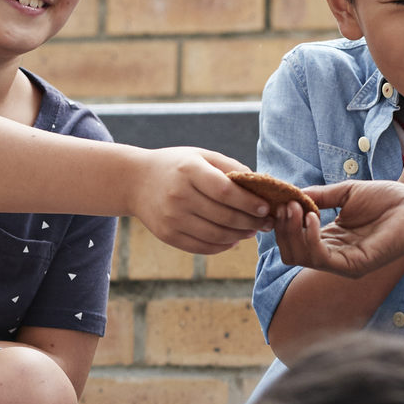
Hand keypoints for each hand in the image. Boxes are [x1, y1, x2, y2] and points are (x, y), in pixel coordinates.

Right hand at [135, 148, 272, 254]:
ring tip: (253, 230)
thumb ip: (230, 167)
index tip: (266, 207)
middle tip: (267, 222)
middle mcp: (178, 196)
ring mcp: (171, 218)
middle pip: (223, 216)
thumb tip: (261, 184)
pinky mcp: (167, 235)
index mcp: (189, 171)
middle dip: (251, 222)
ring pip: (216, 235)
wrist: (136, 181)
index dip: (248, 202)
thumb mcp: (201, 156)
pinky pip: (202, 247)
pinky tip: (234, 239)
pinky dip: (223, 246)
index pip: (225, 191)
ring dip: (240, 236)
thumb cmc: (176, 166)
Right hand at [272, 181, 403, 277]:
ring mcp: (343, 263)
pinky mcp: (355, 266)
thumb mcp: (347, 193)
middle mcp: (334, 255)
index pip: (293, 239)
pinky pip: (321, 258)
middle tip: (286, 204)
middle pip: (291, 252)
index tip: (280, 200)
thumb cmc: (389, 200)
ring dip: (292, 231)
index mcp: (331, 239)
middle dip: (283, 228)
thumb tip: (290, 195)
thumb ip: (320, 196)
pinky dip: (310, 238)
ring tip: (297, 208)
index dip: (282, 221)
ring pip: (300, 257)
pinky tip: (313, 216)